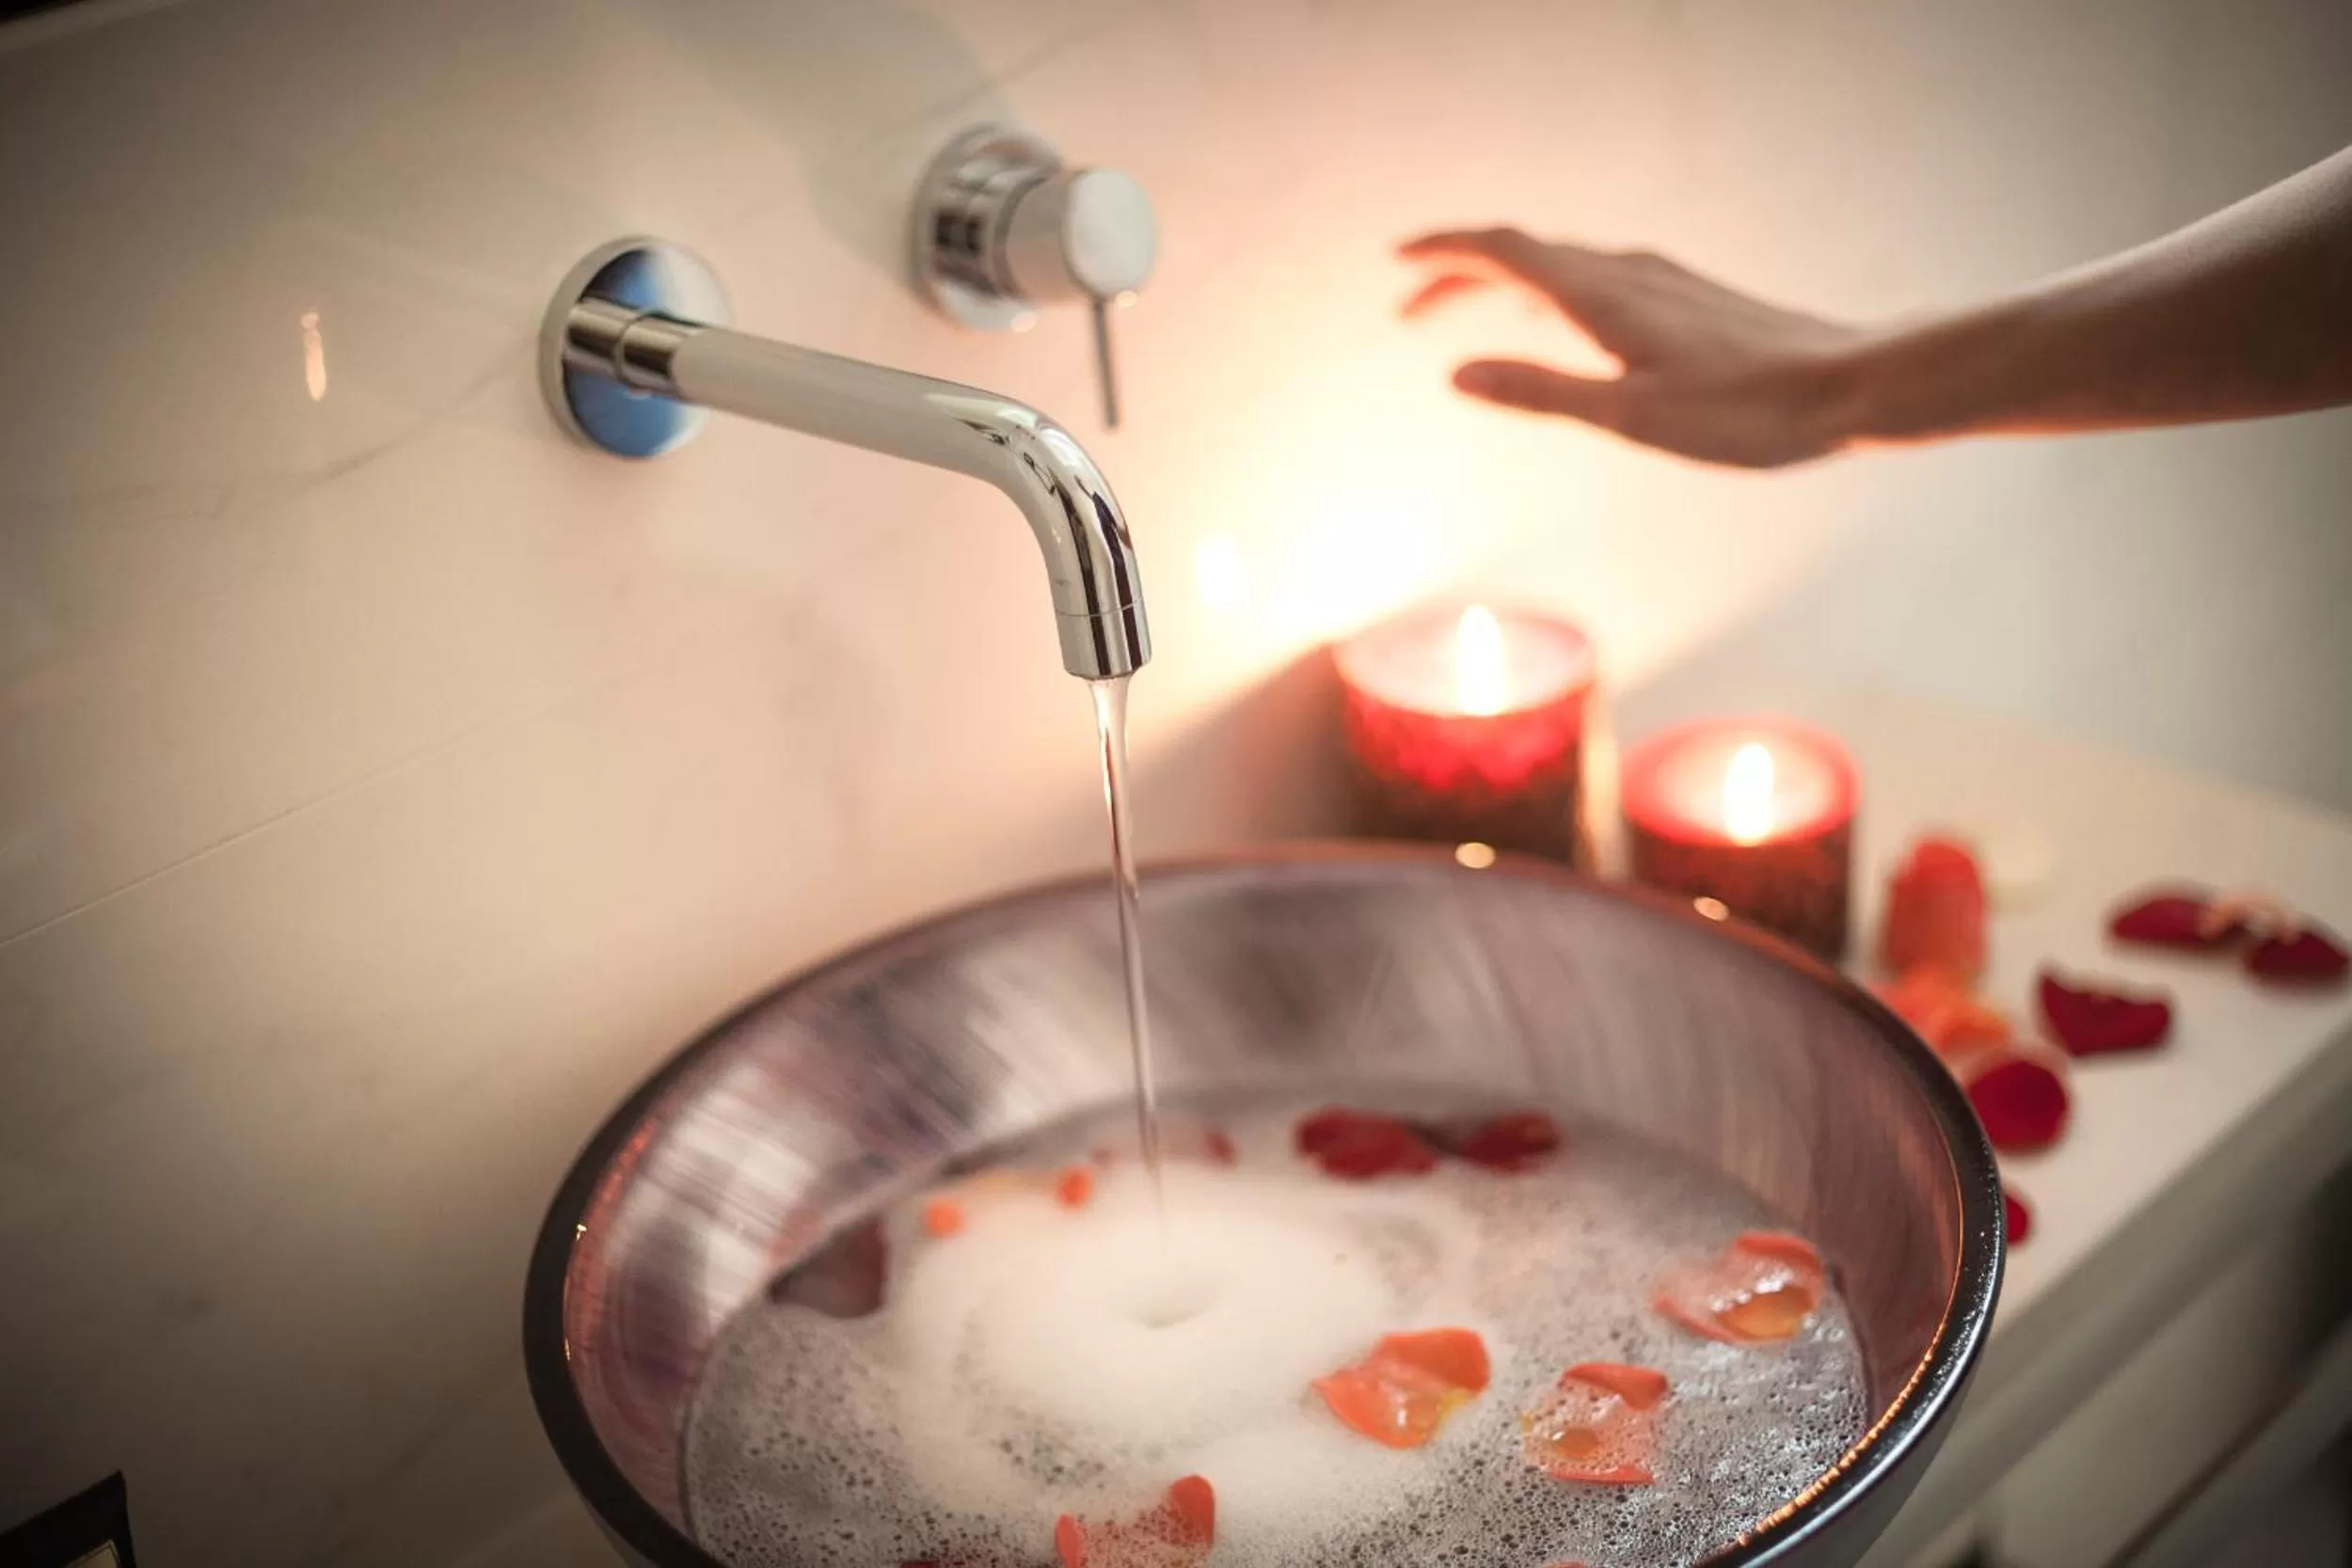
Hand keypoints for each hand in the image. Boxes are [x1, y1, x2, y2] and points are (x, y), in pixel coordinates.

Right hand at [1400, 229, 1867, 467]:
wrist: (1849, 386)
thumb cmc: (1744, 414)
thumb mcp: (1629, 416)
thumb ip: (1539, 391)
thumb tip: (1456, 373)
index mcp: (1602, 295)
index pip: (1504, 252)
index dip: (1444, 254)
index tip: (1396, 263)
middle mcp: (1626, 273)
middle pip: (1523, 256)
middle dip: (1459, 278)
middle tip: (1408, 311)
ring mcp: (1658, 281)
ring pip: (1559, 268)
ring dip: (1502, 289)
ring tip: (1465, 319)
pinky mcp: (1683, 299)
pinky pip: (1594, 281)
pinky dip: (1548, 295)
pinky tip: (1555, 325)